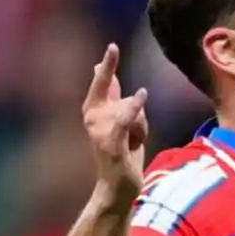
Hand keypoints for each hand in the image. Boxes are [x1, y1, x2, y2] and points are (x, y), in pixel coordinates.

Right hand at [83, 43, 148, 204]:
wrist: (116, 188)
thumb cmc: (120, 154)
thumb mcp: (116, 119)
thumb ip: (109, 95)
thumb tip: (103, 69)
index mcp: (93, 111)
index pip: (101, 83)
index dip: (109, 65)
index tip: (113, 47)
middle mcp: (92, 118)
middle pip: (122, 98)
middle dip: (133, 111)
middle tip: (132, 132)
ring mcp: (100, 131)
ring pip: (130, 111)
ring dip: (141, 129)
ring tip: (134, 146)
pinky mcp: (111, 143)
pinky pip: (124, 119)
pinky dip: (133, 107)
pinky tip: (142, 94)